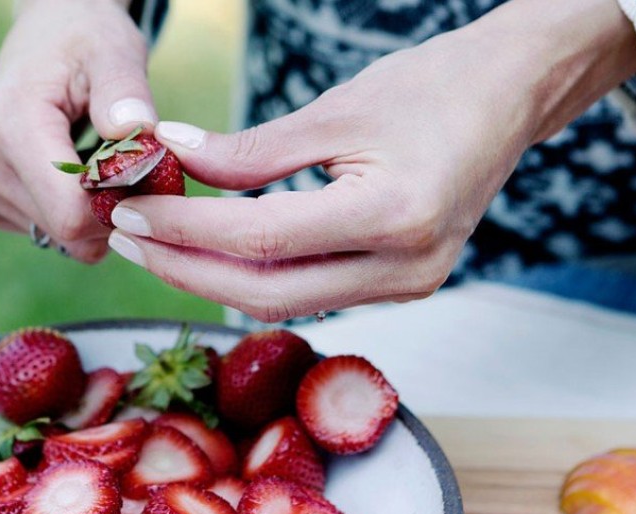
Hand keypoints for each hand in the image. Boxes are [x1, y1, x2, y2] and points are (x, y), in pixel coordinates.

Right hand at [0, 0, 151, 261]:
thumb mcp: (114, 52)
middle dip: (111, 209)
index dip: (119, 206)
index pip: (70, 213)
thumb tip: (135, 127)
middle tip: (130, 165)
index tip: (146, 175)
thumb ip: (125, 92)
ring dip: (93, 211)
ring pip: (60, 238)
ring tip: (96, 159)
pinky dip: (70, 213)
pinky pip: (45, 234)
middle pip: (67, 231)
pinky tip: (72, 172)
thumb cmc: (85, 41)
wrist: (47, 34)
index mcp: (9, 123)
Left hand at [105, 0, 635, 319]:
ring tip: (157, 241)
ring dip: (214, 277)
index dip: (187, 228)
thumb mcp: (334, 111)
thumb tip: (171, 157)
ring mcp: (411, 287)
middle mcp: (407, 268)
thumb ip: (251, 150)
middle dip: (186, 267)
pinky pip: (313, 294)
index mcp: (394, 215)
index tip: (131, 209)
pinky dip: (256, 276)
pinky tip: (212, 250)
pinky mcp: (404, 286)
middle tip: (128, 235)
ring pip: (286, 302)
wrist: (507, 99)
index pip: (263, 240)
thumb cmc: (429, 89)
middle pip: (267, 292)